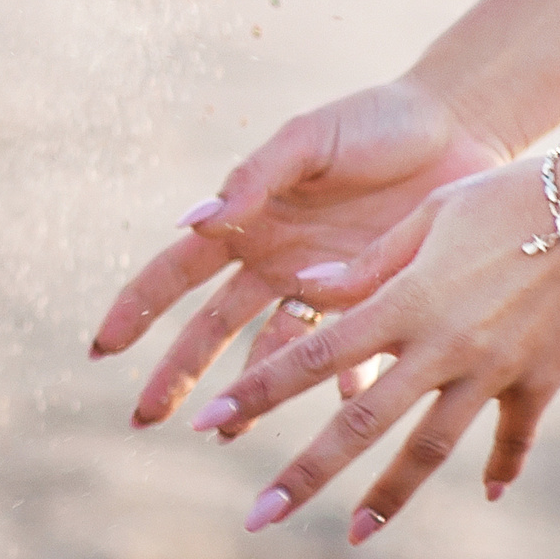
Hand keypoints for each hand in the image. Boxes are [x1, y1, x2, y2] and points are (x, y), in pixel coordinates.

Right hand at [90, 78, 504, 425]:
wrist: (457, 128)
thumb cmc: (374, 122)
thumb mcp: (310, 140)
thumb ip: (256, 177)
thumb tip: (193, 220)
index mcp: (249, 222)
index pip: (176, 272)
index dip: (137, 309)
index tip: (102, 349)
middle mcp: (277, 263)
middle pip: (212, 328)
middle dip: (177, 373)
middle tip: (145, 418)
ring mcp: (324, 290)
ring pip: (271, 355)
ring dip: (249, 395)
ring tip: (224, 436)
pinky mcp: (375, 304)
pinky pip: (352, 359)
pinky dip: (342, 388)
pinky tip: (334, 416)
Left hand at [192, 149, 559, 540]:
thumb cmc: (513, 193)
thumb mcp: (431, 215)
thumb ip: (367, 263)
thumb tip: (306, 289)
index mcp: (405, 299)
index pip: (315, 353)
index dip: (260, 390)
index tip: (212, 422)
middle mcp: (443, 345)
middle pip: (360, 422)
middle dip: (304, 474)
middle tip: (257, 518)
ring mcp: (494, 370)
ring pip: (429, 448)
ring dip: (387, 498)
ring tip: (352, 537)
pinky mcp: (542, 381)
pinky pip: (513, 436)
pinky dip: (499, 465)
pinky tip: (484, 494)